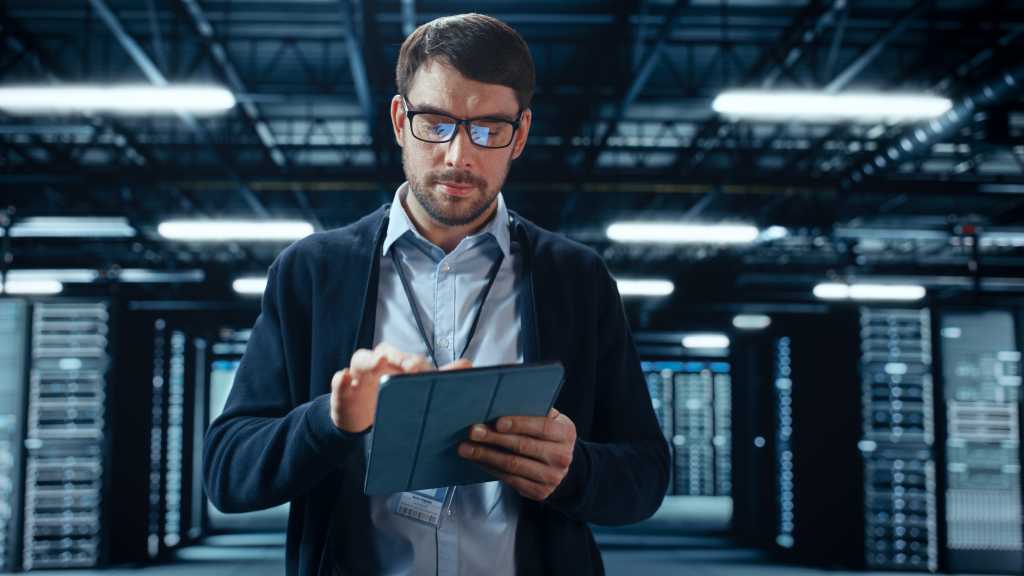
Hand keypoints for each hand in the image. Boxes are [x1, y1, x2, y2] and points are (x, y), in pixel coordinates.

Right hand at [330, 343, 469, 432]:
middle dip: (397, 358)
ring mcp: (358, 374)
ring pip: (361, 360)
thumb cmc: (391, 400)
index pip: (406, 358)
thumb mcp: (414, 392)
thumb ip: (439, 378)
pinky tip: (344, 379)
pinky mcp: (341, 389)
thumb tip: (468, 364)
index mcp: (397, 364)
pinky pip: (339, 380)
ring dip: (369, 360)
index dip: (413, 361)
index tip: (419, 369)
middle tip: (409, 367)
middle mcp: (378, 364)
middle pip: (386, 353)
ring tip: (377, 363)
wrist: (361, 419)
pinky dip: (341, 380)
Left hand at [458, 408, 576, 500]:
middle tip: (473, 432)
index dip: (519, 424)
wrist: (561, 465)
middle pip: (523, 447)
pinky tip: (477, 460)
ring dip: (486, 456)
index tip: (497, 422)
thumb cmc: (549, 435)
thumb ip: (534, 410)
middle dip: (494, 439)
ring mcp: (552, 477)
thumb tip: (502, 400)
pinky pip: (510, 479)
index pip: (542, 427)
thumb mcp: (550, 419)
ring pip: (513, 465)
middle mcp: (562, 456)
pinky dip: (490, 468)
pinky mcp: (539, 492)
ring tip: (466, 448)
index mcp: (566, 433)